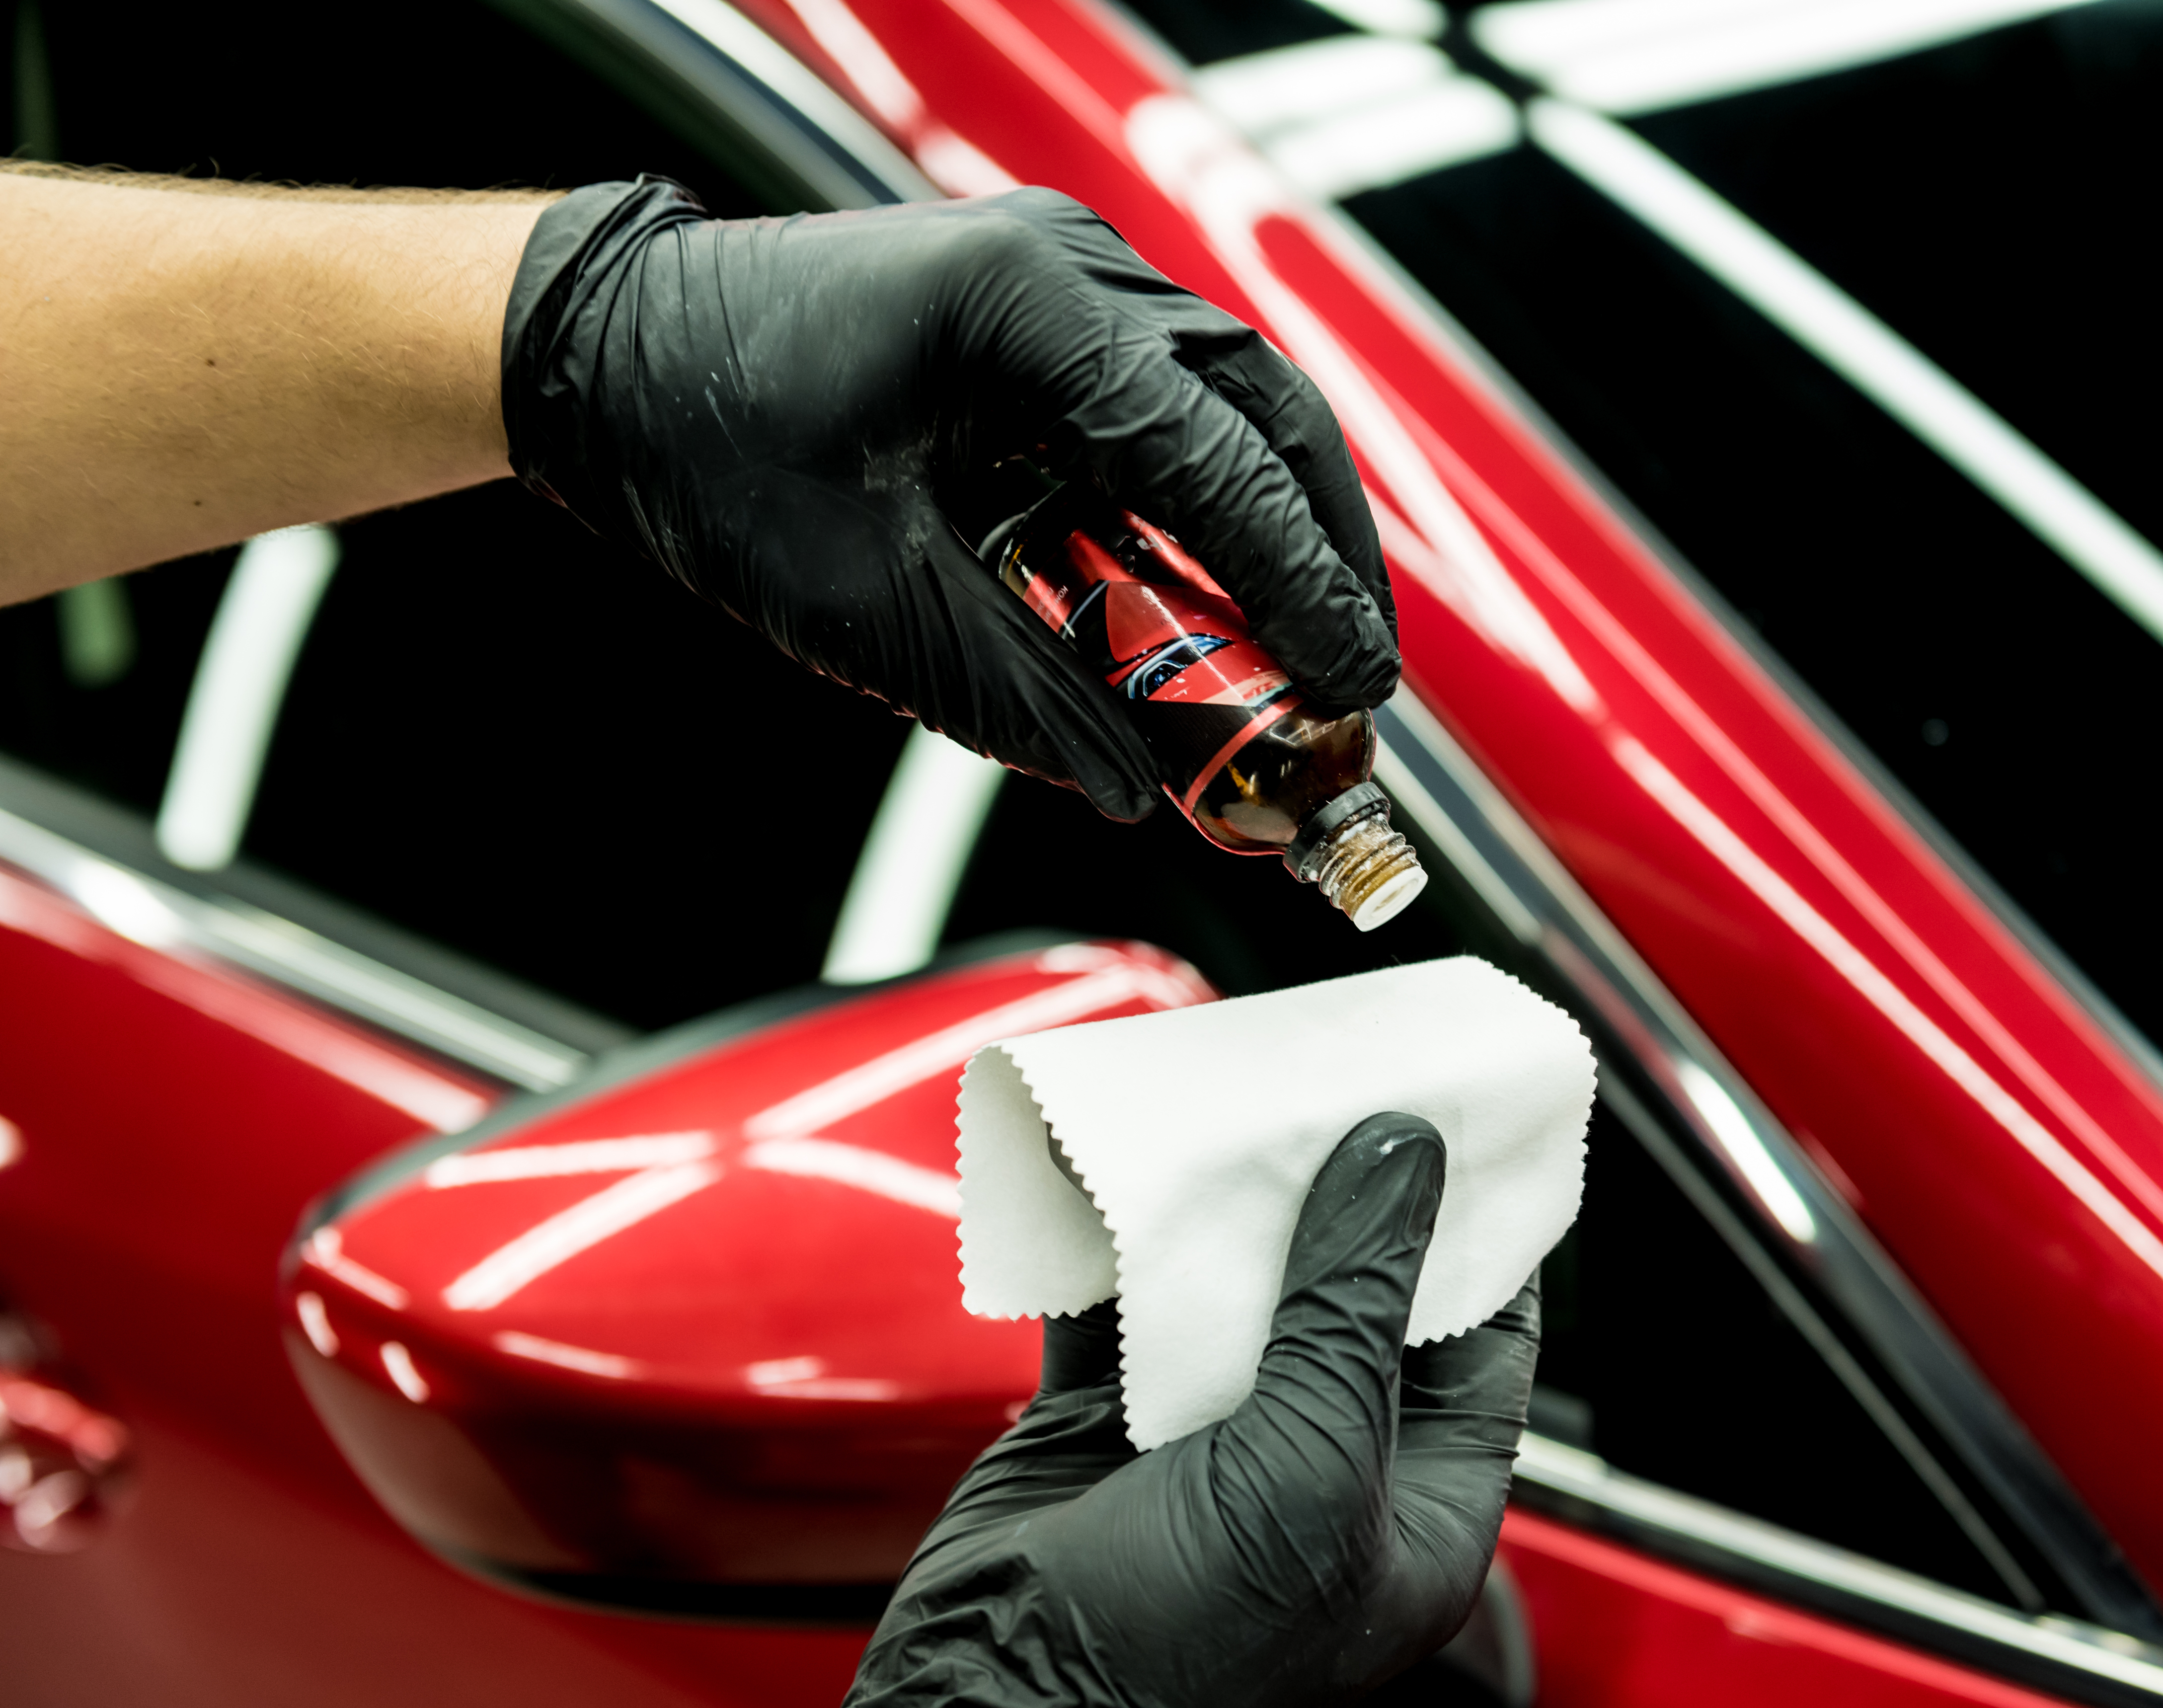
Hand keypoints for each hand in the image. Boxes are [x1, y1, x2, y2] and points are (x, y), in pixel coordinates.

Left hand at [500, 179, 1397, 821]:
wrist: (605, 359)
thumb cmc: (705, 448)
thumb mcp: (865, 606)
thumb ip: (1018, 701)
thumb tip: (1132, 785)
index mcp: (1023, 308)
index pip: (1218, 455)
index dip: (1298, 583)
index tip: (1352, 680)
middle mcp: (1064, 267)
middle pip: (1265, 410)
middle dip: (1323, 552)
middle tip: (1357, 673)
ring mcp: (1059, 276)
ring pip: (1234, 402)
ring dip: (1279, 523)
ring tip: (1309, 641)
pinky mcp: (1040, 315)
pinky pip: (1168, 405)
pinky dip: (1211, 498)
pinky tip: (1221, 584)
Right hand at [763, 1113, 1539, 1707]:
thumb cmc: (1192, 1638)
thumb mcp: (1317, 1452)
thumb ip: (1355, 1300)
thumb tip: (1403, 1155)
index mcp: (1417, 1499)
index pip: (1481, 1340)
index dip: (1483, 1232)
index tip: (1478, 1126)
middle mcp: (1324, 1462)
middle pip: (1354, 1293)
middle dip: (1344, 1189)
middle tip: (1346, 1077)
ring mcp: (1212, 1439)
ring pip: (1239, 1285)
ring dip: (1231, 1200)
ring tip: (1240, 1096)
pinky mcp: (1108, 1421)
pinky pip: (1128, 1302)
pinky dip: (1119, 1232)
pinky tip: (1122, 1158)